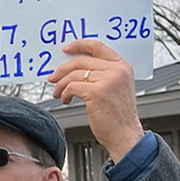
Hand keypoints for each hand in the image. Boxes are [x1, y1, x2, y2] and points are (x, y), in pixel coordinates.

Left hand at [49, 39, 145, 163]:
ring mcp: (108, 80)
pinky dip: (64, 93)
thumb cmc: (119, 116)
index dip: (79, 45)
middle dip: (63, 70)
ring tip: (59, 93)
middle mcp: (117, 71)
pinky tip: (65, 100)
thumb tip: (75, 68)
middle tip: (53, 78)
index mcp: (123, 66)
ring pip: (74, 75)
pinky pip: (72, 87)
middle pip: (81, 60)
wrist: (125, 136)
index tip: (66, 49)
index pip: (98, 46)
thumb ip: (102, 74)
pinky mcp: (97, 92)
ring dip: (62, 84)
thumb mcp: (116, 88)